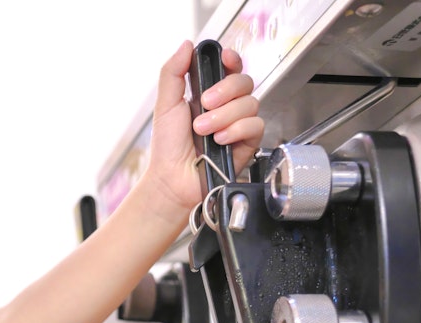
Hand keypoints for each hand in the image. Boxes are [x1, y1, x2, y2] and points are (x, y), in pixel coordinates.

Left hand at [144, 40, 263, 216]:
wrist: (172, 179)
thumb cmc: (168, 147)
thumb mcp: (165, 104)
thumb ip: (173, 73)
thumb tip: (186, 46)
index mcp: (209, 94)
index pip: (230, 68)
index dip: (232, 60)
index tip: (224, 59)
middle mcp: (227, 107)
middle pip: (244, 82)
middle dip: (225, 91)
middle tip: (204, 104)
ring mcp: (239, 124)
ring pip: (250, 103)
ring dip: (224, 116)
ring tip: (203, 131)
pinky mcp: (248, 143)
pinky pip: (255, 125)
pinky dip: (236, 130)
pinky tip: (220, 140)